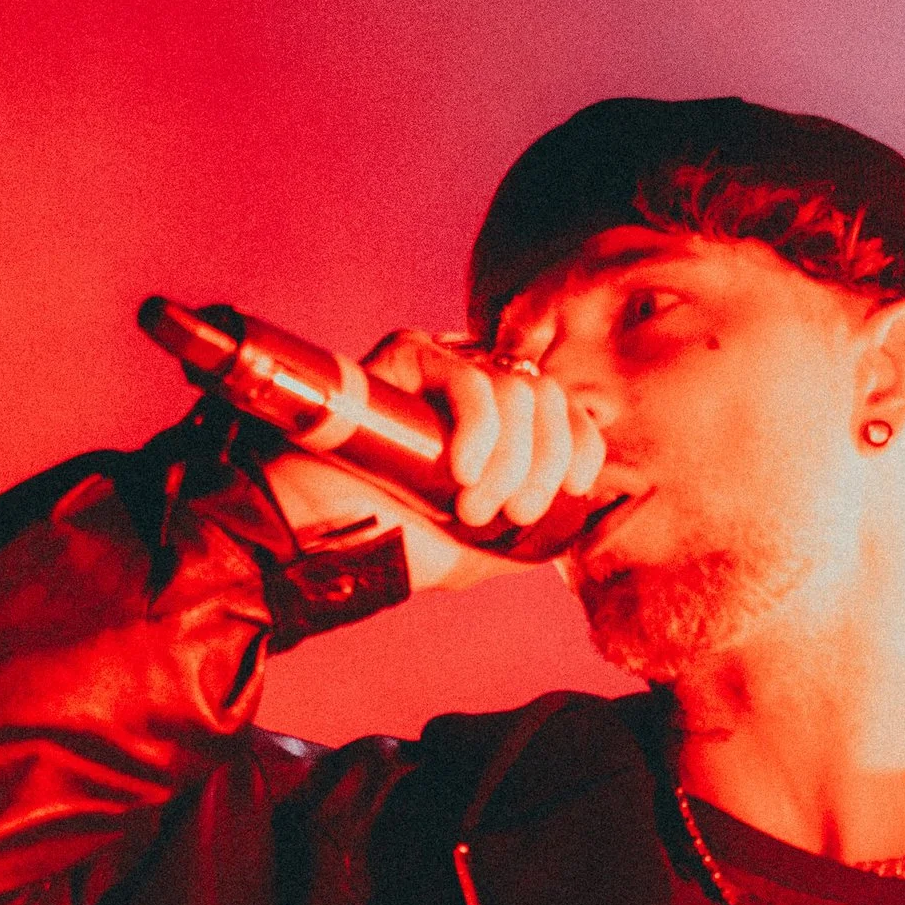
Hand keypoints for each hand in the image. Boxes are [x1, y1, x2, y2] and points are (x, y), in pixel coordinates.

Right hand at [257, 329, 606, 594]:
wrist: (320, 538)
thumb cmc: (393, 541)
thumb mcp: (484, 547)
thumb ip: (532, 531)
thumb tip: (584, 522)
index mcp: (500, 419)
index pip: (565, 409)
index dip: (583, 443)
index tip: (575, 488)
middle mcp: (475, 383)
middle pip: (547, 397)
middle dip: (544, 463)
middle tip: (517, 513)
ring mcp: (441, 366)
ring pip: (515, 390)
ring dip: (511, 460)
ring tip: (472, 508)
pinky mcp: (406, 358)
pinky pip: (467, 377)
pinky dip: (480, 429)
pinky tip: (462, 471)